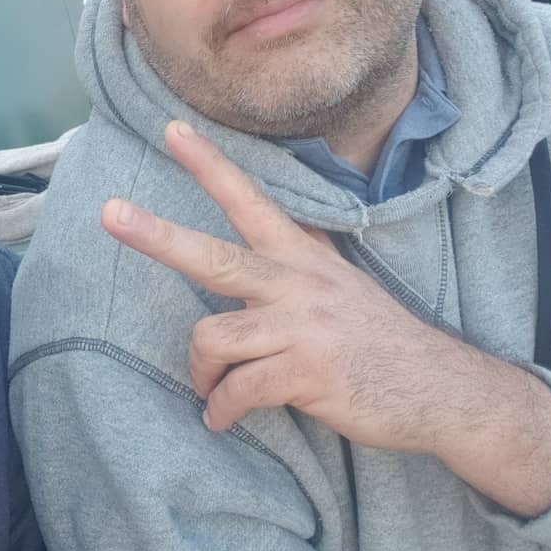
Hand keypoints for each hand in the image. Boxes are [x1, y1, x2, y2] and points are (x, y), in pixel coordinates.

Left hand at [102, 120, 479, 455]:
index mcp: (302, 258)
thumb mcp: (339, 285)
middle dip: (156, 235)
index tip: (171, 130)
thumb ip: (293, 265)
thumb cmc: (377, 340)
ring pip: (212, 338)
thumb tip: (247, 262)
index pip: (248, 200)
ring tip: (210, 389)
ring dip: (200, 373)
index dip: (209, 165)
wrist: (441, 389)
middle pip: (213, 256)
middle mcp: (298, 283)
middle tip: (109, 213)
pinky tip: (222, 419)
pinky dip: (221, 411)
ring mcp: (303, 327)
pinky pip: (237, 391)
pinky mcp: (308, 373)